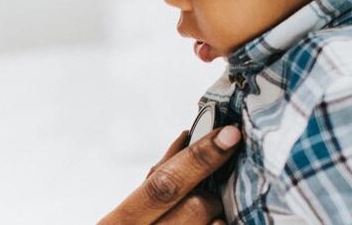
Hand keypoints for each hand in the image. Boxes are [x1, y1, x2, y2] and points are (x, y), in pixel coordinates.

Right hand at [98, 125, 240, 224]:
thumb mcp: (130, 212)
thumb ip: (156, 179)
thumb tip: (185, 138)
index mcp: (121, 223)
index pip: (163, 184)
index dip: (199, 157)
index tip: (229, 135)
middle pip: (198, 206)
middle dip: (212, 194)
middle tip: (212, 193)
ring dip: (219, 220)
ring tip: (204, 221)